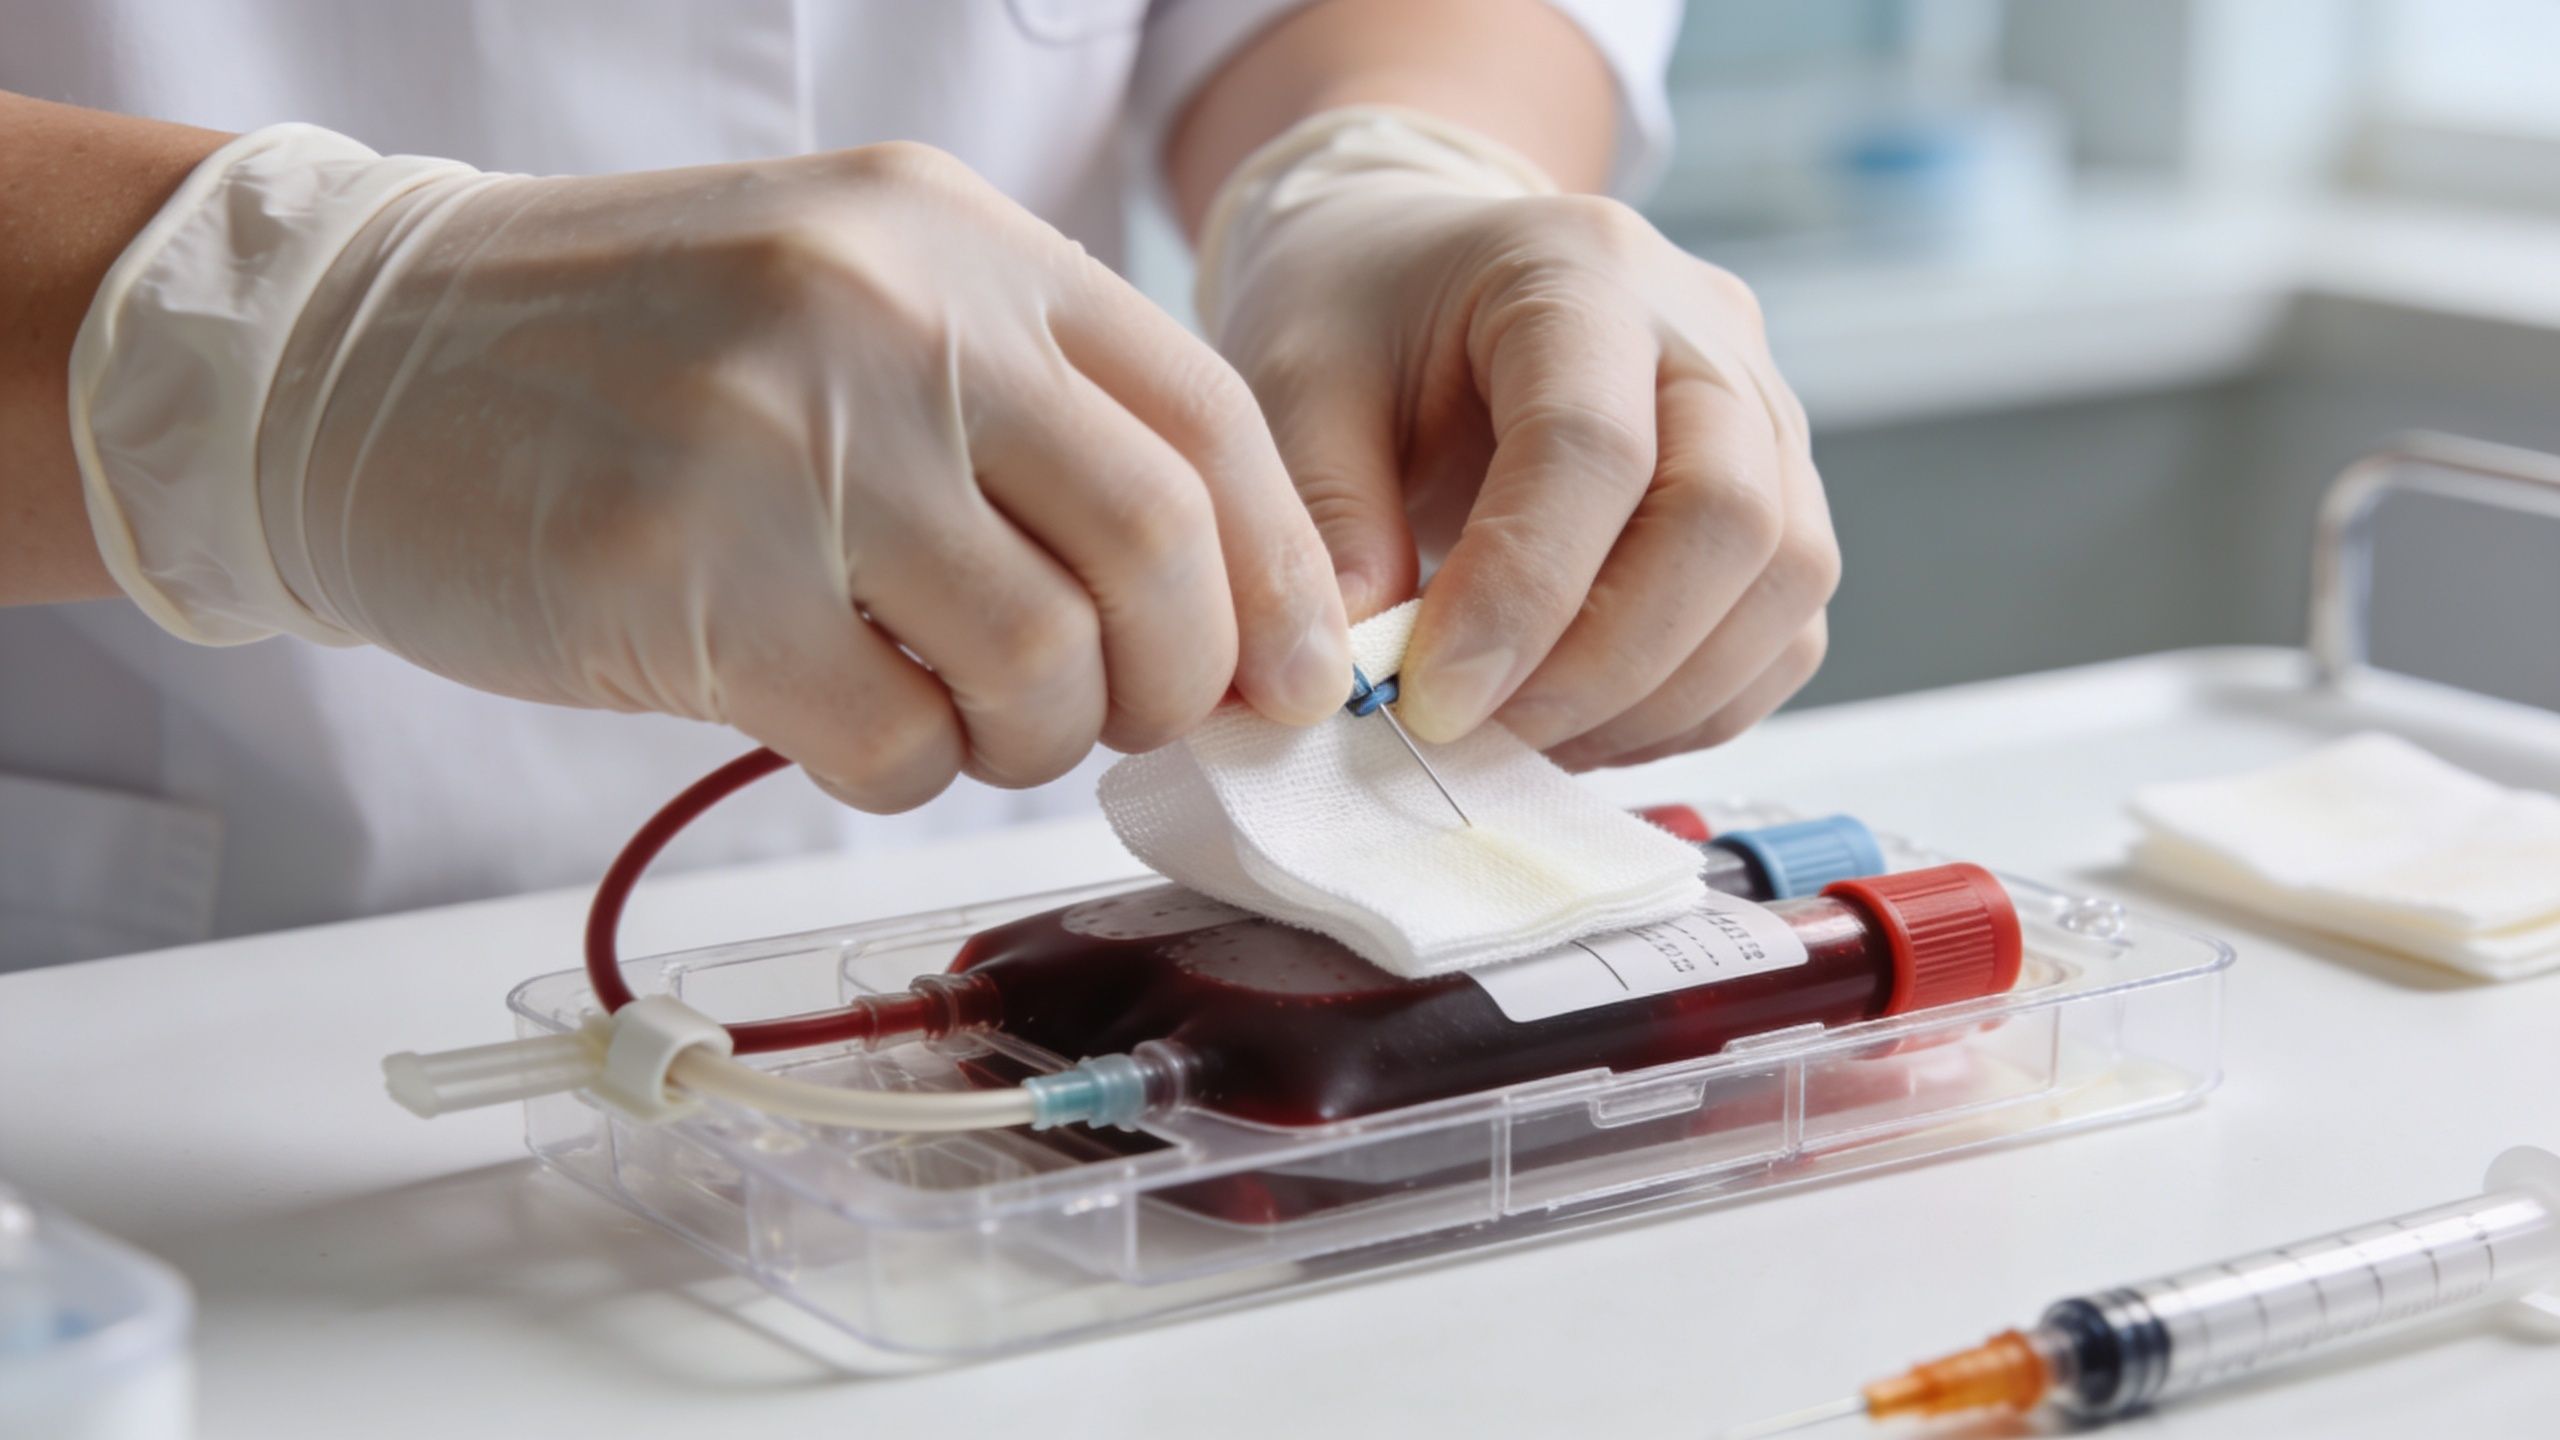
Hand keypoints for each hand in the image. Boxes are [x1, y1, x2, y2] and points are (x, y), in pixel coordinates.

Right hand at [192, 139, 1349, 808]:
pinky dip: (907, 775)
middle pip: (1156, 550)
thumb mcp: (856, 302)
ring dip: (1032, 739)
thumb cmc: (637, 355)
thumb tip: (1224, 608)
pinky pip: (894, 745)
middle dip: (1178, 681)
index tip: (1290, 681)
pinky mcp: (683, 576)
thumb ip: (1032, 418)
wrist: (360, 358)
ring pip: (1039, 668)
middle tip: (1125, 719)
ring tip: (961, 712)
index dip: (1281, 576)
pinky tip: (848, 726)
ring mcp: (784, 441)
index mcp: (957, 243)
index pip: (1205, 419)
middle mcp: (890, 319)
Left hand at [1203, 110, 1835, 769]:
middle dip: (1605, 664)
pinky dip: (1693, 707)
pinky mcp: (1785, 499)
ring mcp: (1767, 416)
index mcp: (1578, 272)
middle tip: (1482, 733)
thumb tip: (1357, 672)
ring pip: (1783, 582)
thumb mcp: (1296, 382)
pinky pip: (1788, 632)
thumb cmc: (1366, 321)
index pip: (1592, 447)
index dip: (1520, 594)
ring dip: (1657, 699)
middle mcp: (1707, 333)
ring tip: (1523, 736)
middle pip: (1726, 518)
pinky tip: (1582, 723)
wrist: (1430, 276)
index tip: (1432, 700)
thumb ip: (1327, 515)